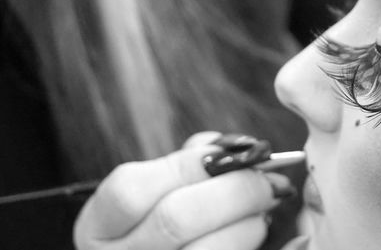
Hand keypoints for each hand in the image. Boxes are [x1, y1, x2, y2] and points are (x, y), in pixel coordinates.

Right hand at [74, 132, 293, 249]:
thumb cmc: (157, 217)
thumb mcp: (154, 187)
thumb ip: (186, 162)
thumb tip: (238, 149)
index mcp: (100, 225)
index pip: (131, 191)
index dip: (189, 165)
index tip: (234, 153)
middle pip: (176, 220)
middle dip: (235, 190)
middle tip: (270, 179)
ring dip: (249, 222)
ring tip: (266, 206)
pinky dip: (252, 241)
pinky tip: (259, 225)